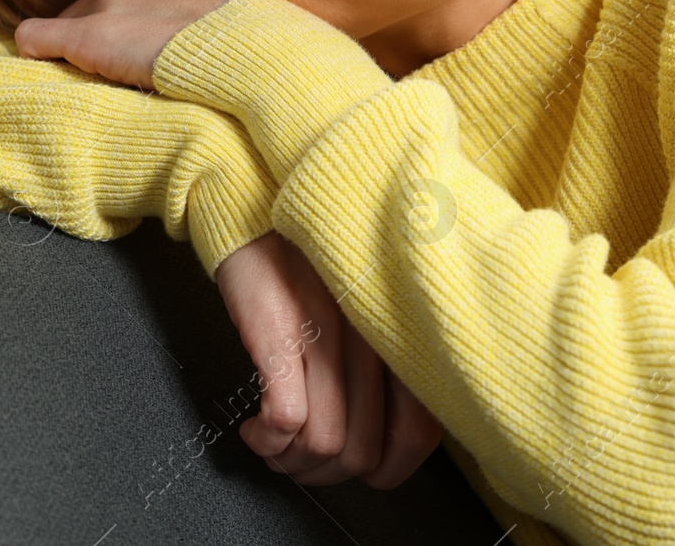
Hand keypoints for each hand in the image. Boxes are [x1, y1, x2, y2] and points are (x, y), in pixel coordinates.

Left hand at [14, 0, 241, 90]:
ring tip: (112, 76)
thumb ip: (165, 6)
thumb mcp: (198, 10)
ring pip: (59, 31)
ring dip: (76, 54)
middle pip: (77, 16)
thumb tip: (147, 15)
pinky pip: (33, 39)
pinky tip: (55, 72)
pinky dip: (37, 57)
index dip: (109, 26)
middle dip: (91, 41)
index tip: (125, 45)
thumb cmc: (227, 40)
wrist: (239, 51)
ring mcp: (99, 6)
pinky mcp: (85, 35)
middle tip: (124, 69)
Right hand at [215, 231, 442, 487]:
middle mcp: (372, 337)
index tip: (359, 468)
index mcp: (400, 333)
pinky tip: (256, 430)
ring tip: (274, 445)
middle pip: (363, 451)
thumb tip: (384, 428)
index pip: (418, 434)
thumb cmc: (308, 250)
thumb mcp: (364, 301)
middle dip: (325, 474)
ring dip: (291, 463)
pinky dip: (268, 440)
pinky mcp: (280, 332)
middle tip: (300, 460)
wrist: (256, 200)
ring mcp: (327, 335)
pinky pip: (286, 417)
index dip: (386, 469)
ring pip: (324, 444)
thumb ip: (386, 357)